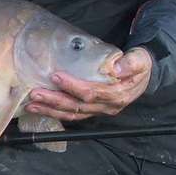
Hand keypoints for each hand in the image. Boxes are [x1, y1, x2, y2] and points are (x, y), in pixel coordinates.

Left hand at [26, 47, 152, 121]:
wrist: (143, 75)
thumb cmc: (139, 65)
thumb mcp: (141, 60)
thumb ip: (131, 63)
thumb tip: (117, 69)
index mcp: (117, 95)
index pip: (91, 93)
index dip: (72, 86)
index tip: (56, 76)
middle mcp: (107, 107)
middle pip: (77, 107)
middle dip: (54, 101)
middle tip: (35, 93)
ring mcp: (99, 110)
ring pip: (72, 114)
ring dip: (51, 110)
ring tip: (32, 103)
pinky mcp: (93, 110)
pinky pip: (73, 115)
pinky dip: (56, 113)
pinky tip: (41, 108)